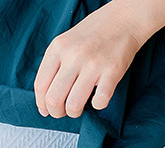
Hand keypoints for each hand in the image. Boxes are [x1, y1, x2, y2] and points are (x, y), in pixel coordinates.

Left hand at [34, 3, 147, 118]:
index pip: (40, 86)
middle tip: (62, 111)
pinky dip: (97, 105)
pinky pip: (99, 101)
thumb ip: (53, 68)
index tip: (46, 109)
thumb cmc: (93, 35)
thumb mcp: (65, 43)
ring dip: (74, 113)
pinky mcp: (112, 70)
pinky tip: (98, 97)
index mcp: (58, 48)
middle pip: (53, 99)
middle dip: (56, 112)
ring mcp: (93, 63)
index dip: (41, 103)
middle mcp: (73, 55)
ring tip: (77, 108)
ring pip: (73, 105)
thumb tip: (44, 104)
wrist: (125, 18)